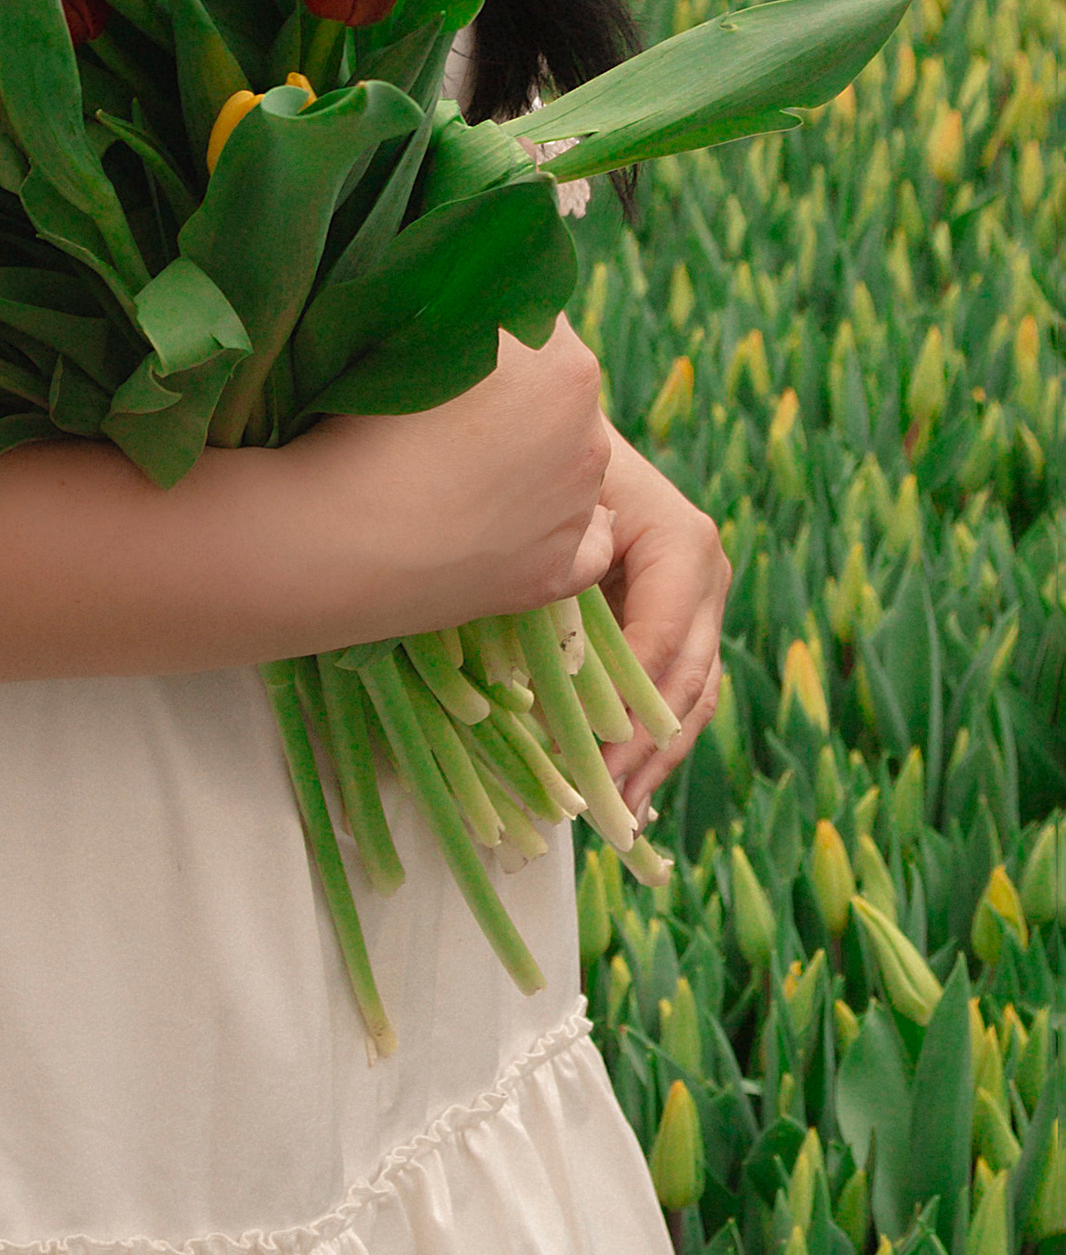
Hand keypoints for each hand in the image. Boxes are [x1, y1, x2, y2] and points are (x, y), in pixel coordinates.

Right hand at [315, 320, 614, 641]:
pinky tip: (506, 526)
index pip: (540, 322)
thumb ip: (472, 309)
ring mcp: (576, 512)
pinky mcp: (557, 573)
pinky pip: (584, 543)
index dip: (492, 330)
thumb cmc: (363, 424)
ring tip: (455, 474)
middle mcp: (591, 440)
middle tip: (445, 416)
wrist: (338, 539)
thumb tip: (482, 299)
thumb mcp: (418, 331)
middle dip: (520, 399)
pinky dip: (556, 533)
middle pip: (560, 399)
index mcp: (568, 370)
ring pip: (569, 468)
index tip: (448, 347)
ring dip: (533, 462)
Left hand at [588, 427, 729, 822]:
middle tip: (600, 804)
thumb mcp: (556, 503)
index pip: (665, 637)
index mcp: (683, 542)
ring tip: (615, 821)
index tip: (588, 754)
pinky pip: (674, 698)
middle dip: (644, 749)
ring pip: (690, 701)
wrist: (560, 434)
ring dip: (652, 764)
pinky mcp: (678, 630)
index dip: (629, 704)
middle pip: (687, 680)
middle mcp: (706, 578)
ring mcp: (699, 608)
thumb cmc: (548, 463)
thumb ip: (563, 564)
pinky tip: (624, 795)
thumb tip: (561, 659)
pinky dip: (649, 747)